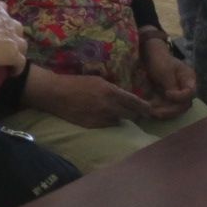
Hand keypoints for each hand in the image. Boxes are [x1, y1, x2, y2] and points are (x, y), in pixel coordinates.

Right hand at [0, 0, 27, 68]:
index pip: (2, 7)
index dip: (0, 15)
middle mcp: (8, 21)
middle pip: (16, 26)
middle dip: (12, 33)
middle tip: (2, 41)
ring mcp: (13, 38)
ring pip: (23, 44)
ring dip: (17, 49)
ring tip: (9, 56)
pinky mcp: (15, 54)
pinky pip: (21, 62)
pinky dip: (17, 67)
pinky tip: (12, 71)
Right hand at [27, 70, 152, 127]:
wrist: (56, 93)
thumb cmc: (76, 83)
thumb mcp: (97, 80)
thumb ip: (112, 89)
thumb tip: (123, 96)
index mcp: (111, 91)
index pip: (134, 101)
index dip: (144, 107)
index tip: (150, 110)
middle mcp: (109, 106)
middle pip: (130, 114)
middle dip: (133, 113)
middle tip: (134, 113)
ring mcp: (101, 117)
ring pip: (118, 121)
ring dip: (118, 117)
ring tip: (112, 113)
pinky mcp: (93, 125)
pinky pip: (106, 125)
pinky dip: (106, 122)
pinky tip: (100, 116)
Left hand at [139, 37, 196, 118]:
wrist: (151, 56)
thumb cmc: (160, 60)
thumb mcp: (165, 71)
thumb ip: (171, 84)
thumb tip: (172, 99)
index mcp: (189, 78)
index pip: (191, 92)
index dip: (180, 96)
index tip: (167, 94)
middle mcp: (185, 88)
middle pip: (184, 104)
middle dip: (171, 110)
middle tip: (157, 112)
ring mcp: (178, 94)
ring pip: (176, 108)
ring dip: (164, 112)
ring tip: (152, 113)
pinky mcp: (169, 98)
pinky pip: (167, 107)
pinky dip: (160, 109)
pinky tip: (150, 110)